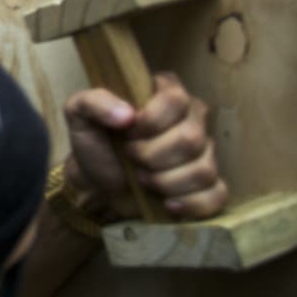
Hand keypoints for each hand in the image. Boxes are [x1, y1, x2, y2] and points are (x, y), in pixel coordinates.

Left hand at [63, 73, 226, 220]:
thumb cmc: (94, 141)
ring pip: (203, 169)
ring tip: (142, 179)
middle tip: (131, 158)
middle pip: (191, 138)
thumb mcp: (79, 113)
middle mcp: (193, 119)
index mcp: (167, 93)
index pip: (176, 100)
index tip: (126, 133)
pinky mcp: (209, 184)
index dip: (149, 122)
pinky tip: (167, 203)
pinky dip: (190, 204)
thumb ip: (94, 102)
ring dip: (165, 181)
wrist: (95, 180)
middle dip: (152, 156)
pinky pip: (217, 195)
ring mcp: (205, 153)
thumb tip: (126, 115)